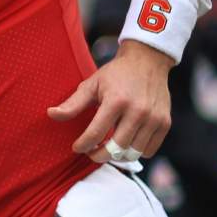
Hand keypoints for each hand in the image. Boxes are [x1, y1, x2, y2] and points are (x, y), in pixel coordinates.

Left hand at [47, 40, 173, 162]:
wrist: (147, 61)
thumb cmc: (116, 74)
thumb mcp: (91, 84)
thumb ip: (73, 103)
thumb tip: (51, 114)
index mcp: (116, 101)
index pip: (96, 133)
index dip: (83, 145)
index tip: (77, 148)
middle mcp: (137, 111)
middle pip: (116, 148)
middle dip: (99, 155)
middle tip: (91, 153)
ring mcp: (154, 118)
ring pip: (133, 152)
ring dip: (118, 155)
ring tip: (107, 149)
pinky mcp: (164, 123)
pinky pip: (149, 150)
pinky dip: (136, 152)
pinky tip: (126, 144)